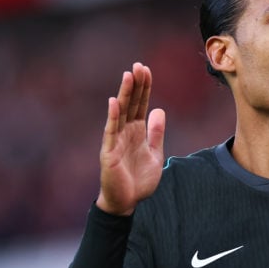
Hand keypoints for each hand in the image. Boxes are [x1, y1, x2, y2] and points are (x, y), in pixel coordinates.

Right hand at [96, 63, 165, 215]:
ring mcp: (116, 140)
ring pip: (121, 113)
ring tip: (128, 75)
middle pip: (131, 104)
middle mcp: (125, 132)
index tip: (147, 70)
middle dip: (136, 85)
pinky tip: (114, 101)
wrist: (127, 202)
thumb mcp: (155, 154)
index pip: (141, 104)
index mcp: (137, 132)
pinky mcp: (109, 152)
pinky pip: (111, 131)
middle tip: (139, 65)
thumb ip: (156, 133)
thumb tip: (159, 110)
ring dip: (125, 94)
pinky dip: (113, 116)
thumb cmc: (139, 180)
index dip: (144, 88)